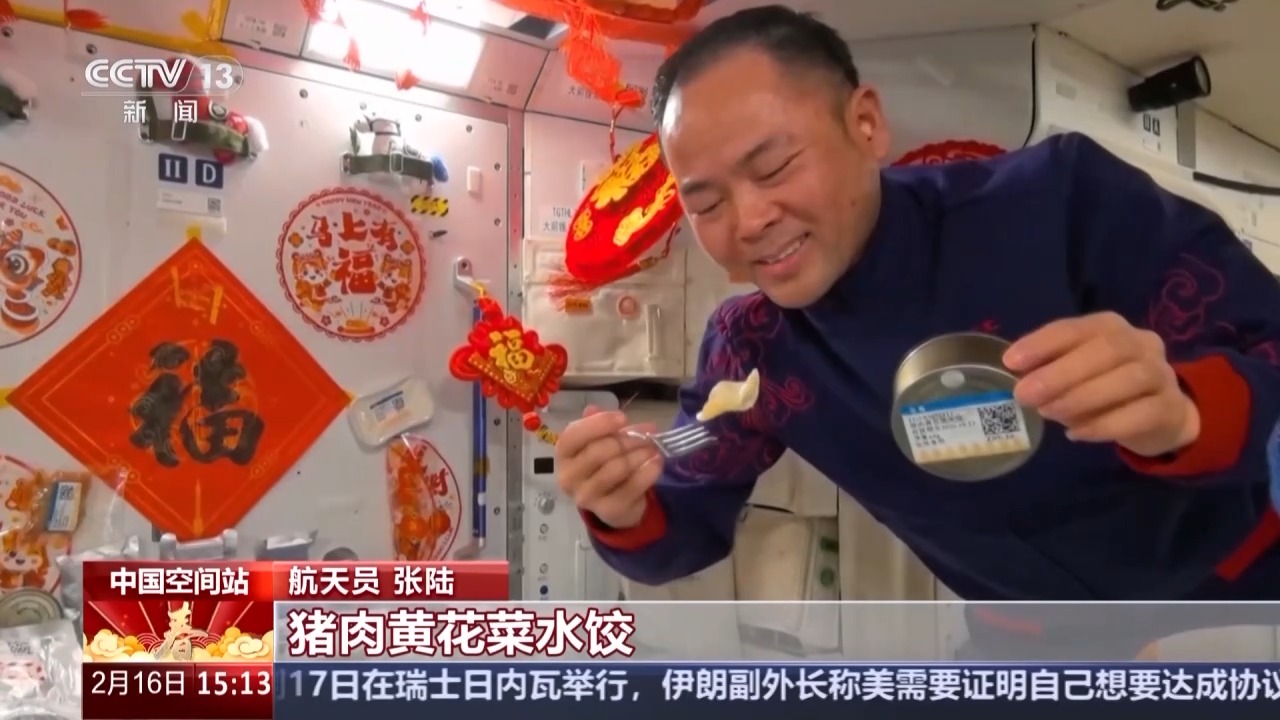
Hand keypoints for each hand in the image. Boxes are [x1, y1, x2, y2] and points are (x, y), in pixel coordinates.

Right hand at [556, 406, 663, 528]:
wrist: (615, 503)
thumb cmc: (604, 465)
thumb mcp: (601, 441)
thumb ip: (605, 426)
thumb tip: (616, 415)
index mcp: (564, 455)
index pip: (574, 435)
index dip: (599, 424)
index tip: (623, 418)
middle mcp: (568, 477)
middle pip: (599, 451)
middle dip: (627, 440)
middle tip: (646, 435)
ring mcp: (587, 497)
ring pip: (617, 468)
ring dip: (640, 454)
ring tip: (652, 448)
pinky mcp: (608, 510)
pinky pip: (633, 486)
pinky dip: (648, 471)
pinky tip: (656, 462)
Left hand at [1004, 312, 1199, 457]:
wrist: (1164, 416)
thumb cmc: (1106, 387)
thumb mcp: (1077, 373)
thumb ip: (1050, 370)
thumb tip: (1017, 378)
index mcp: (1111, 327)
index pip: (1076, 328)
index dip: (1042, 343)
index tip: (1011, 362)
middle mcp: (1141, 343)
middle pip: (1107, 349)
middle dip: (1060, 372)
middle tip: (1025, 395)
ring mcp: (1162, 374)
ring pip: (1128, 379)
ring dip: (1081, 397)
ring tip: (1048, 413)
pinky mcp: (1170, 408)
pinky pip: (1140, 415)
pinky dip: (1103, 425)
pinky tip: (1075, 434)